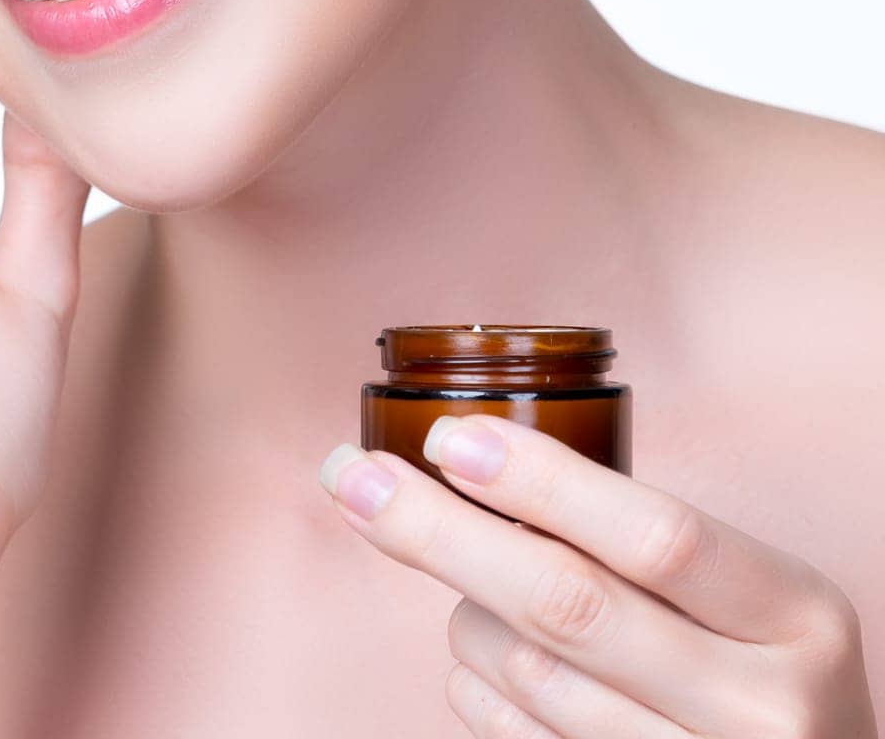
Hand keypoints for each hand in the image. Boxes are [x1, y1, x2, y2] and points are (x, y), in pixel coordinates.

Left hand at [318, 416, 876, 735]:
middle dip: (438, 531)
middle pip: (566, 606)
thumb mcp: (748, 597)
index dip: (543, 484)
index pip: (657, 535)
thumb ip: (644, 545)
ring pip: (525, 673)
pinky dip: (478, 684)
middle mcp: (763, 711)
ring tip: (478, 591)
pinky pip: (510, 735)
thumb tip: (469, 459)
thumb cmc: (755, 669)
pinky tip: (491, 662)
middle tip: (349, 476)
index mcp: (798, 618)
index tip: (447, 438)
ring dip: (468, 616)